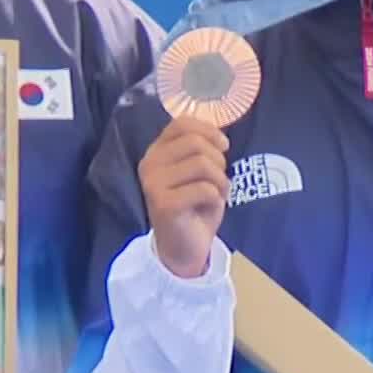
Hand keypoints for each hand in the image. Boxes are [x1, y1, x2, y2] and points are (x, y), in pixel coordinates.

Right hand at [137, 115, 229, 277]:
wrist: (182, 248)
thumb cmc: (193, 207)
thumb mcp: (196, 172)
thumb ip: (200, 150)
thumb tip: (219, 133)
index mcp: (156, 152)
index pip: (182, 124)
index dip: (208, 131)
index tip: (223, 146)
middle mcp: (149, 164)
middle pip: (196, 143)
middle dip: (218, 160)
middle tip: (218, 179)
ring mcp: (153, 184)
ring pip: (203, 165)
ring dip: (220, 181)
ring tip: (216, 194)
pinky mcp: (164, 204)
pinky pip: (205, 189)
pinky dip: (216, 199)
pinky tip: (208, 208)